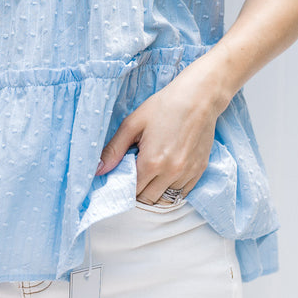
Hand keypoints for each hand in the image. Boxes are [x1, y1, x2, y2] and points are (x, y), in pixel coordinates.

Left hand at [96, 66, 222, 203]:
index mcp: (151, 162)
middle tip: (134, 176)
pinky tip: (166, 174)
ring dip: (155, 193)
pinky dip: (172, 189)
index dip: (124, 187)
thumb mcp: (133, 123)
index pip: (132, 192)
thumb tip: (98, 170)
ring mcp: (187, 174)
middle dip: (138, 192)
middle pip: (148, 200)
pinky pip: (183, 193)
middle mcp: (170, 173)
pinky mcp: (199, 171)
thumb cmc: (163, 106)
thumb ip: (114, 149)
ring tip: (150, 176)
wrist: (198, 97)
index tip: (121, 178)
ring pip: (166, 200)